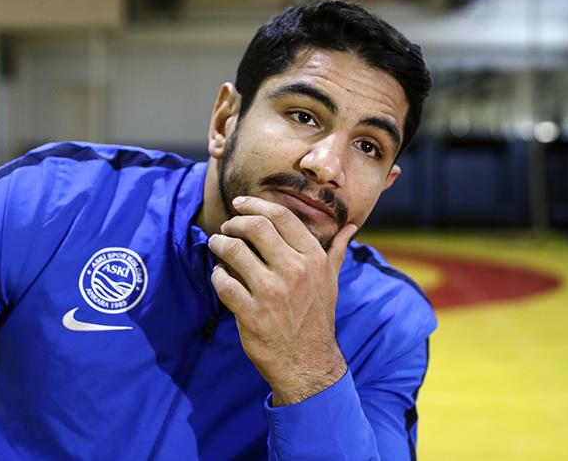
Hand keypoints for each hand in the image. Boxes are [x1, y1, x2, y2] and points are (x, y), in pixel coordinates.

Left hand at [208, 196, 357, 405]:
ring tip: (217, 245)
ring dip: (220, 244)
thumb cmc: (318, 318)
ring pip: (234, 251)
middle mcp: (294, 270)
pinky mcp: (251, 313)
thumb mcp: (331, 282)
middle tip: (227, 227)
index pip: (281, 216)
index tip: (241, 204)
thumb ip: (336, 251)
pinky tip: (220, 275)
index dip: (256, 205)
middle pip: (255, 227)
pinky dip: (217, 274)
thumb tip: (351, 227)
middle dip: (235, 222)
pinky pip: (224, 282)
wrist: (308, 363)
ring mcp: (271, 292)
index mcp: (314, 258)